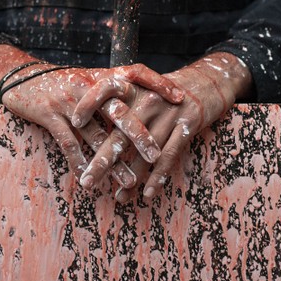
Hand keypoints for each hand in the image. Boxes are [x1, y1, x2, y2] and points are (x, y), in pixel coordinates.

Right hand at [0, 46, 183, 180]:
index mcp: (102, 76)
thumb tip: (146, 108)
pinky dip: (80, 163)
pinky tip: (89, 180)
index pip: (136, 72)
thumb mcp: (90, 80)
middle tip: (157, 156)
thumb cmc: (62, 84)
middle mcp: (89, 85)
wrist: (21, 77)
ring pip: (96, 135)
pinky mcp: (49, 114)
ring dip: (113, 162)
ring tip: (129, 182)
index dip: (158, 83)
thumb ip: (114, 92)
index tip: (180, 99)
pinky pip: (68, 143)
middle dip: (139, 135)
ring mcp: (69, 100)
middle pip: (119, 110)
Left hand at [72, 53, 251, 199]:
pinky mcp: (186, 125)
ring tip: (118, 198)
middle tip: (87, 182)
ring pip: (144, 151)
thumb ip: (118, 103)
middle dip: (103, 160)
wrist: (207, 82)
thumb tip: (84, 125)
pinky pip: (169, 156)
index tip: (73, 122)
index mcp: (134, 87)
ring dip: (131, 177)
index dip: (88, 103)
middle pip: (121, 132)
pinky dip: (157, 177)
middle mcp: (148, 99)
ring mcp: (168, 113)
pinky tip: (147, 194)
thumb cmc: (165, 92)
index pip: (105, 89)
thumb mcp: (141, 88)